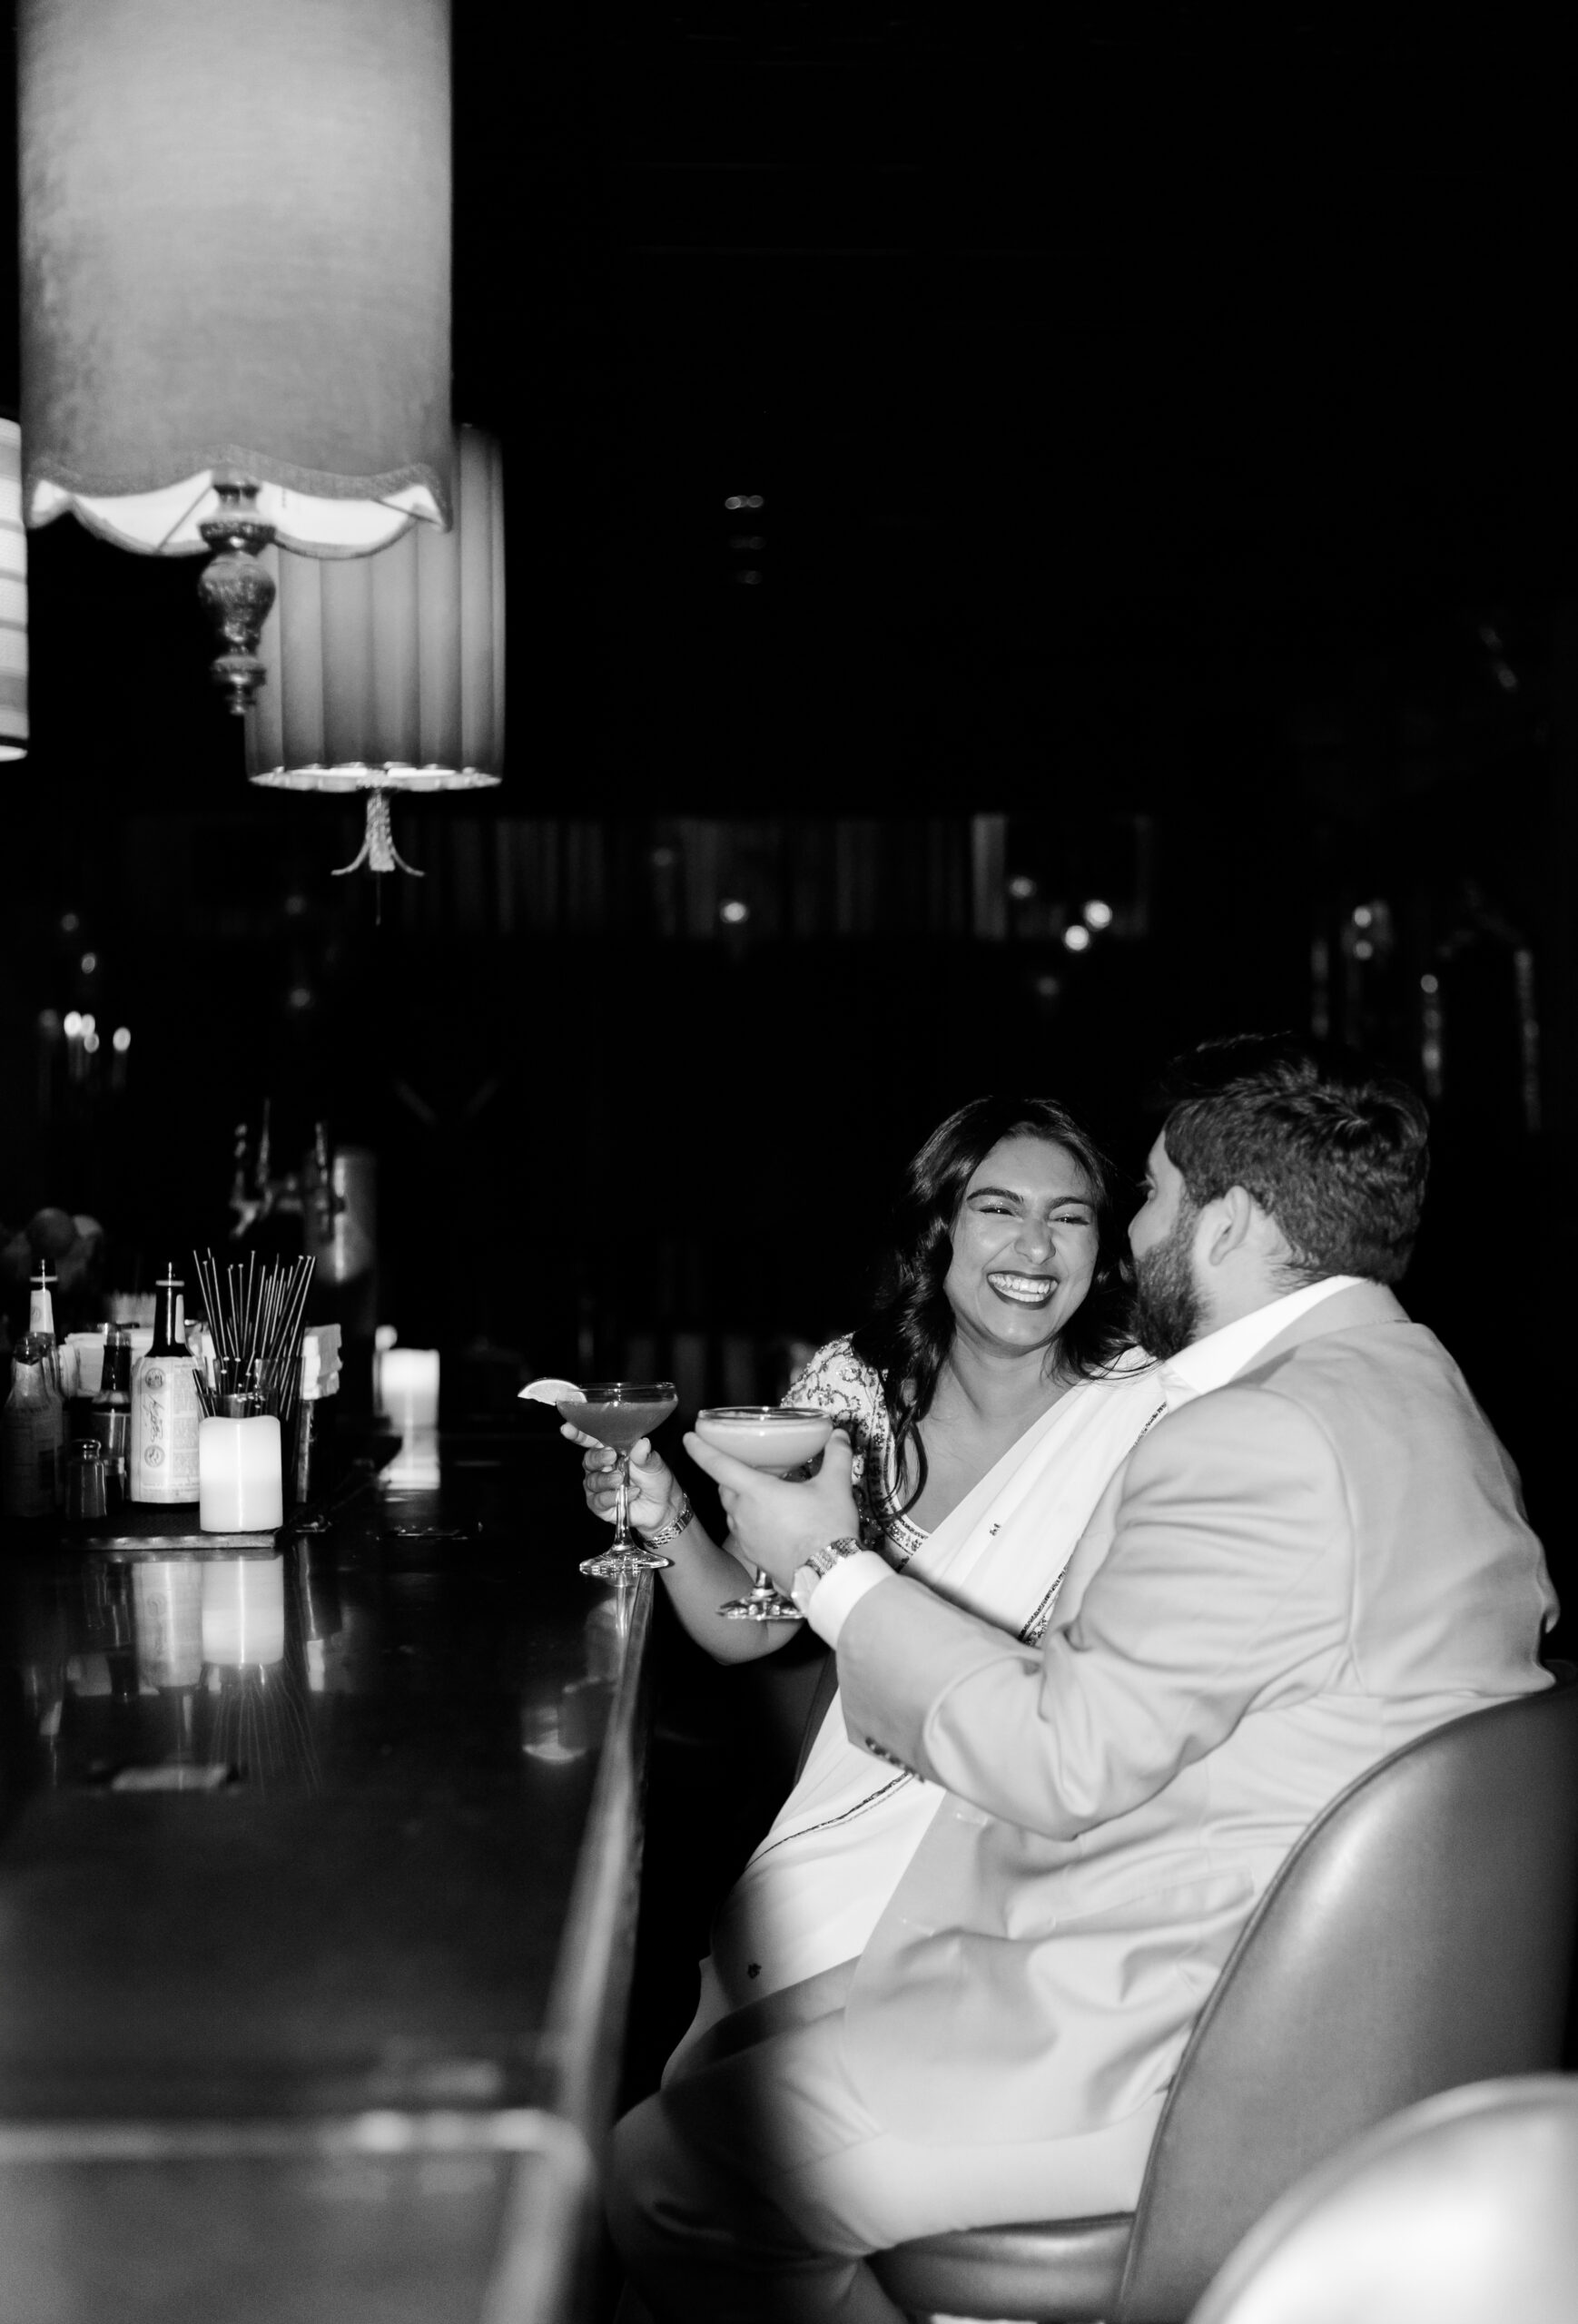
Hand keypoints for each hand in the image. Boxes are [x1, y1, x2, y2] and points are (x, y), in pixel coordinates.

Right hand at [563, 1428, 677, 1533]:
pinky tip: (629, 1494)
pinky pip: (598, 1500)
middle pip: (588, 1459)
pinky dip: (612, 1497)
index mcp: (610, 1450)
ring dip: (607, 1480)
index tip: (566, 1428)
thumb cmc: (655, 1479)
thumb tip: (642, 1443)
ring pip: (592, 1481)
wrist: (662, 1506)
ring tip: (622, 1479)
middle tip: (611, 1456)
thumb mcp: (654, 1464)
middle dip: (598, 1457)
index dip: (577, 1433)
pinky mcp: (599, 1505)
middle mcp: (600, 1467)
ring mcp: (598, 1486)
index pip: (590, 1439)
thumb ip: (645, 1455)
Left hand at [684, 1429, 857, 1590]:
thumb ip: (836, 1457)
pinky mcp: (753, 1556)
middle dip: (731, 1476)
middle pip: (725, 1488)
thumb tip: (839, 1436)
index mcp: (756, 1491)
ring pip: (733, 1512)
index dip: (701, 1449)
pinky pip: (744, 1533)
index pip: (718, 1465)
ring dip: (742, 1501)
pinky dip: (752, 1523)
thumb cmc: (826, 1529)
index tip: (689, 1438)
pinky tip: (773, 1523)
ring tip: (764, 1495)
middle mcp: (743, 1513)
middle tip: (747, 1468)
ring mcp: (746, 1537)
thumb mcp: (835, 1487)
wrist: (828, 1575)